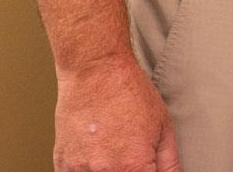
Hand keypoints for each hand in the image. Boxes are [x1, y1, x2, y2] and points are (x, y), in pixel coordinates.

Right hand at [54, 55, 179, 171]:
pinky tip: (96, 155)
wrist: (95, 70)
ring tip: (112, 150)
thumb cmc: (129, 93)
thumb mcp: (163, 127)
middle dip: (128, 171)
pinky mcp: (62, 164)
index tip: (146, 168)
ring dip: (106, 170)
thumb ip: (169, 164)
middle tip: (128, 154)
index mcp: (133, 166)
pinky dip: (87, 171)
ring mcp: (80, 170)